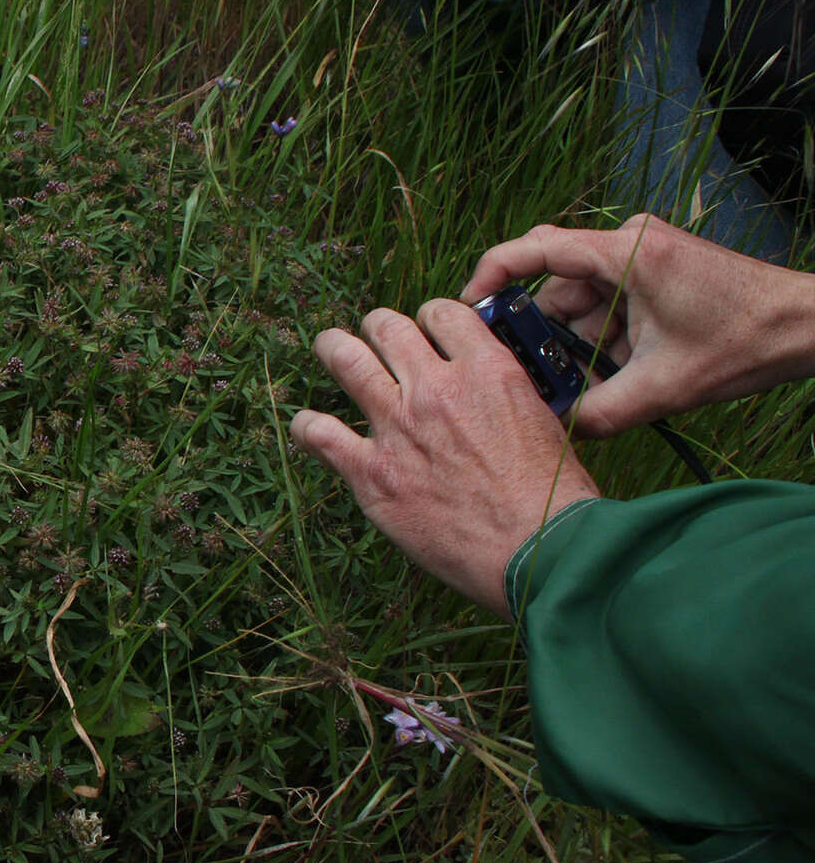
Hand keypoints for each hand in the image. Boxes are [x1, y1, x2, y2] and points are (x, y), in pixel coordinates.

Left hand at [291, 303, 599, 616]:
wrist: (539, 551)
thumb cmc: (554, 498)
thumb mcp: (544, 420)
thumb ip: (505, 394)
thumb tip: (487, 387)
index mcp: (487, 370)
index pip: (442, 312)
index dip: (429, 319)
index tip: (425, 334)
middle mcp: (436, 389)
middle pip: (387, 326)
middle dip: (379, 329)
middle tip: (376, 341)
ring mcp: (398, 428)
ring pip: (345, 360)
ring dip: (334, 350)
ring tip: (331, 350)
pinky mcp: (372, 473)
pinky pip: (319, 433)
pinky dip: (308, 427)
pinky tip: (310, 429)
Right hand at [462, 213, 814, 436]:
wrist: (810, 326)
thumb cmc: (748, 341)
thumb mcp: (665, 388)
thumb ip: (600, 412)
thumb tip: (554, 432)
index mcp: (624, 253)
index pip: (534, 249)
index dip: (491, 276)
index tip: (467, 308)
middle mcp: (628, 244)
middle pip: (556, 282)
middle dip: (545, 330)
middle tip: (535, 370)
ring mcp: (643, 256)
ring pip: (582, 298)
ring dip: (579, 339)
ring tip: (594, 380)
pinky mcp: (654, 273)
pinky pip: (608, 302)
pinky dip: (604, 336)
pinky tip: (618, 369)